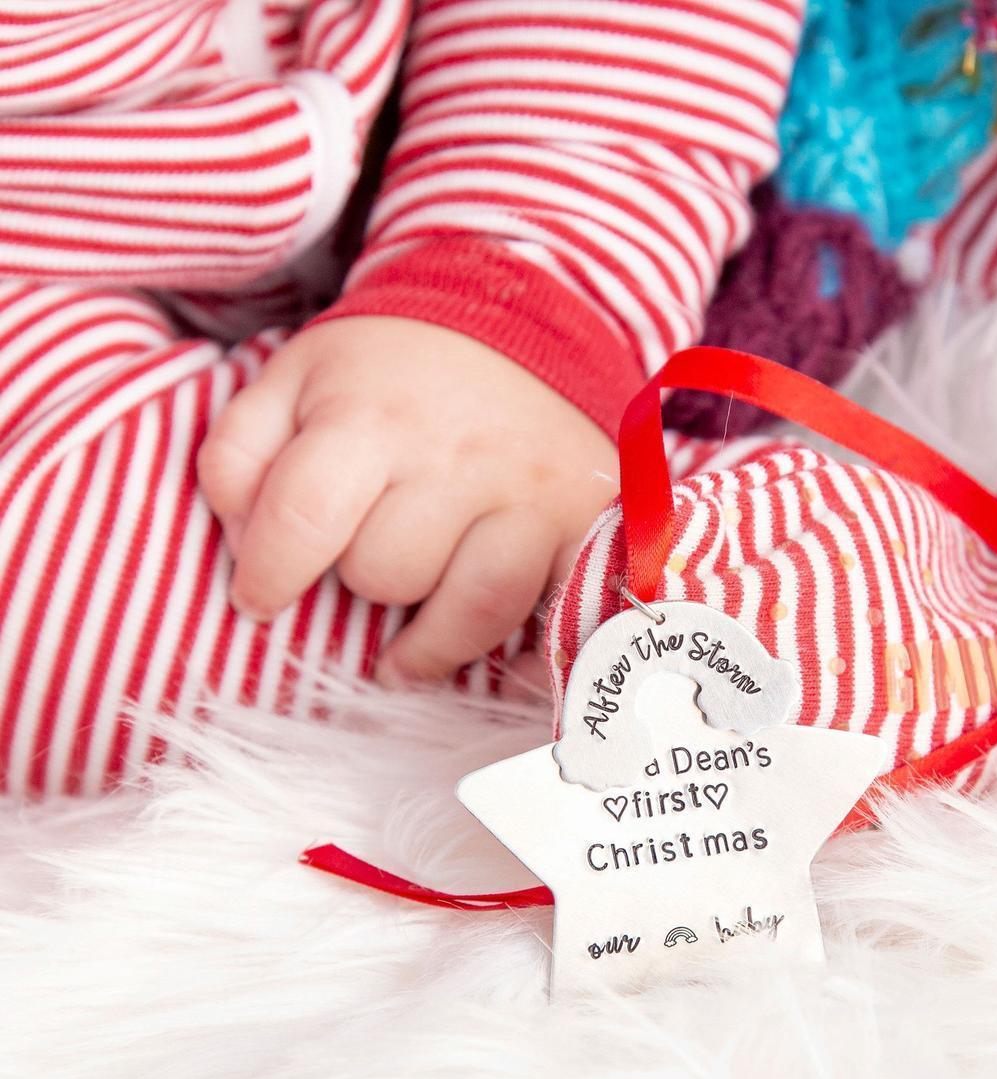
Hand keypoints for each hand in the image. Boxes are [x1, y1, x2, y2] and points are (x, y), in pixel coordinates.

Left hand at [197, 316, 618, 684]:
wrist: (514, 317)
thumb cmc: (389, 368)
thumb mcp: (293, 379)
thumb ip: (239, 454)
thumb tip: (242, 548)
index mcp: (371, 417)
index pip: (303, 520)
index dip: (267, 578)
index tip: (259, 599)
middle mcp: (457, 457)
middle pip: (387, 574)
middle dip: (359, 583)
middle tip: (364, 570)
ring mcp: (530, 492)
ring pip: (474, 607)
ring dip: (429, 645)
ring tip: (402, 659)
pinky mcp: (584, 521)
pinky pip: (559, 614)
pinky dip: (527, 657)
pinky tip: (496, 670)